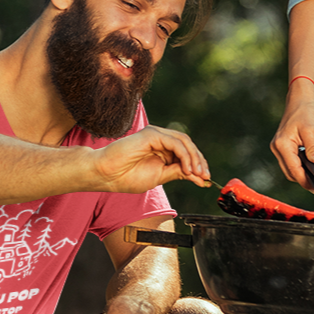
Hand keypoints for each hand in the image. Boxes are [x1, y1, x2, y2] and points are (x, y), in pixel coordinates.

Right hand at [92, 125, 210, 192]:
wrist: (107, 175)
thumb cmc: (127, 177)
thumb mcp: (160, 177)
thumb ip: (178, 173)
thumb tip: (199, 177)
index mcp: (162, 149)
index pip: (186, 152)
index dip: (198, 164)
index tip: (205, 180)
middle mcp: (160, 139)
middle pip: (187, 145)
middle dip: (199, 161)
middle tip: (205, 176)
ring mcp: (155, 135)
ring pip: (184, 141)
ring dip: (194, 158)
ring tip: (197, 173)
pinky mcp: (151, 134)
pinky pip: (175, 143)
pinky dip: (184, 155)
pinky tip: (187, 168)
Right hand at [270, 86, 313, 187]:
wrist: (299, 101)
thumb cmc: (305, 112)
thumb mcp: (312, 130)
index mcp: (282, 145)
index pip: (293, 170)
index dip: (306, 181)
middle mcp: (277, 148)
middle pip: (290, 172)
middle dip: (304, 180)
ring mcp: (278, 148)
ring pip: (290, 169)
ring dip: (302, 174)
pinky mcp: (282, 147)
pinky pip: (290, 162)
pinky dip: (300, 167)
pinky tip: (310, 167)